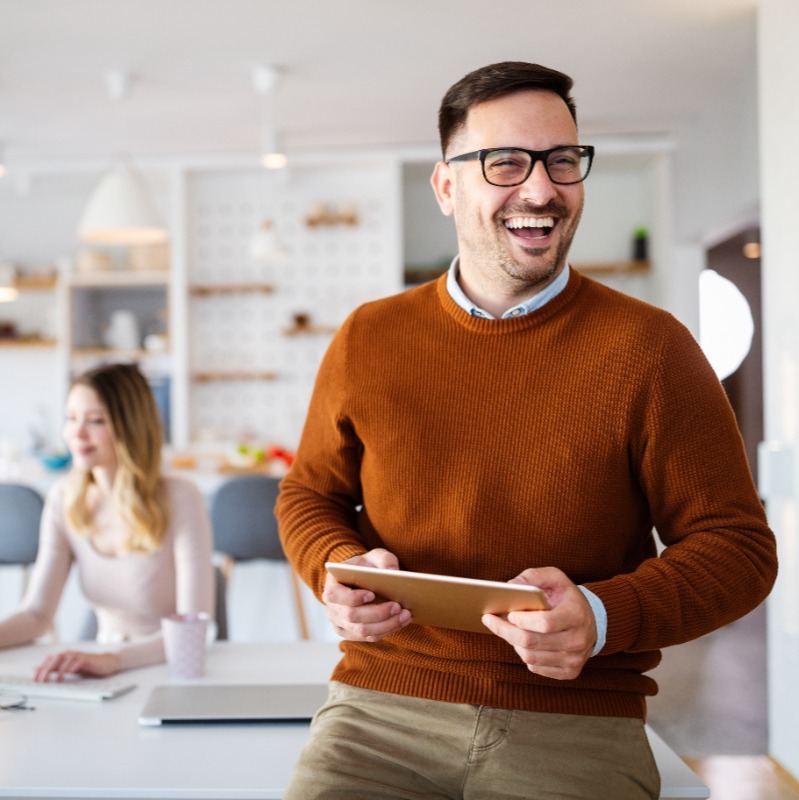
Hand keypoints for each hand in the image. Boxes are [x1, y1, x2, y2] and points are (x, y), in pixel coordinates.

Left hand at [33, 650, 120, 681]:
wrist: (103, 663)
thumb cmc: (85, 666)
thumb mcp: (66, 668)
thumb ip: (52, 668)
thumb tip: (36, 669)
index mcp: (63, 655)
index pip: (49, 660)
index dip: (41, 669)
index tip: (35, 680)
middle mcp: (70, 654)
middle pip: (55, 658)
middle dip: (47, 669)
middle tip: (41, 681)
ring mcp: (78, 655)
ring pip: (66, 659)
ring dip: (60, 669)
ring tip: (56, 680)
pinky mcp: (87, 659)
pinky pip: (79, 661)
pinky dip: (73, 666)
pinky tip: (69, 673)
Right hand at [323, 548, 411, 641]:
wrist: (366, 579)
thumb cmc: (369, 567)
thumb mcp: (377, 556)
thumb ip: (384, 560)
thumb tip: (392, 572)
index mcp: (332, 584)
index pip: (334, 594)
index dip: (352, 597)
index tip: (372, 594)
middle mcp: (331, 606)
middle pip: (351, 616)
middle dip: (377, 613)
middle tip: (398, 607)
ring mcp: (339, 622)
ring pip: (361, 630)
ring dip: (385, 625)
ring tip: (405, 616)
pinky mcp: (351, 633)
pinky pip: (368, 638)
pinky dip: (386, 631)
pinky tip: (400, 622)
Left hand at [481, 567, 596, 680]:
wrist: (590, 621)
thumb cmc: (567, 597)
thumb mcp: (555, 578)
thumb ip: (533, 577)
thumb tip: (510, 586)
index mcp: (576, 615)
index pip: (545, 623)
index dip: (523, 620)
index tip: (508, 612)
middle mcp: (578, 640)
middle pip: (532, 642)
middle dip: (506, 631)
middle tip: (489, 620)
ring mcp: (574, 659)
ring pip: (530, 657)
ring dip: (512, 642)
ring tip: (505, 628)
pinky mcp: (569, 672)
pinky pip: (536, 667)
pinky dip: (523, 654)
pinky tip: (520, 641)